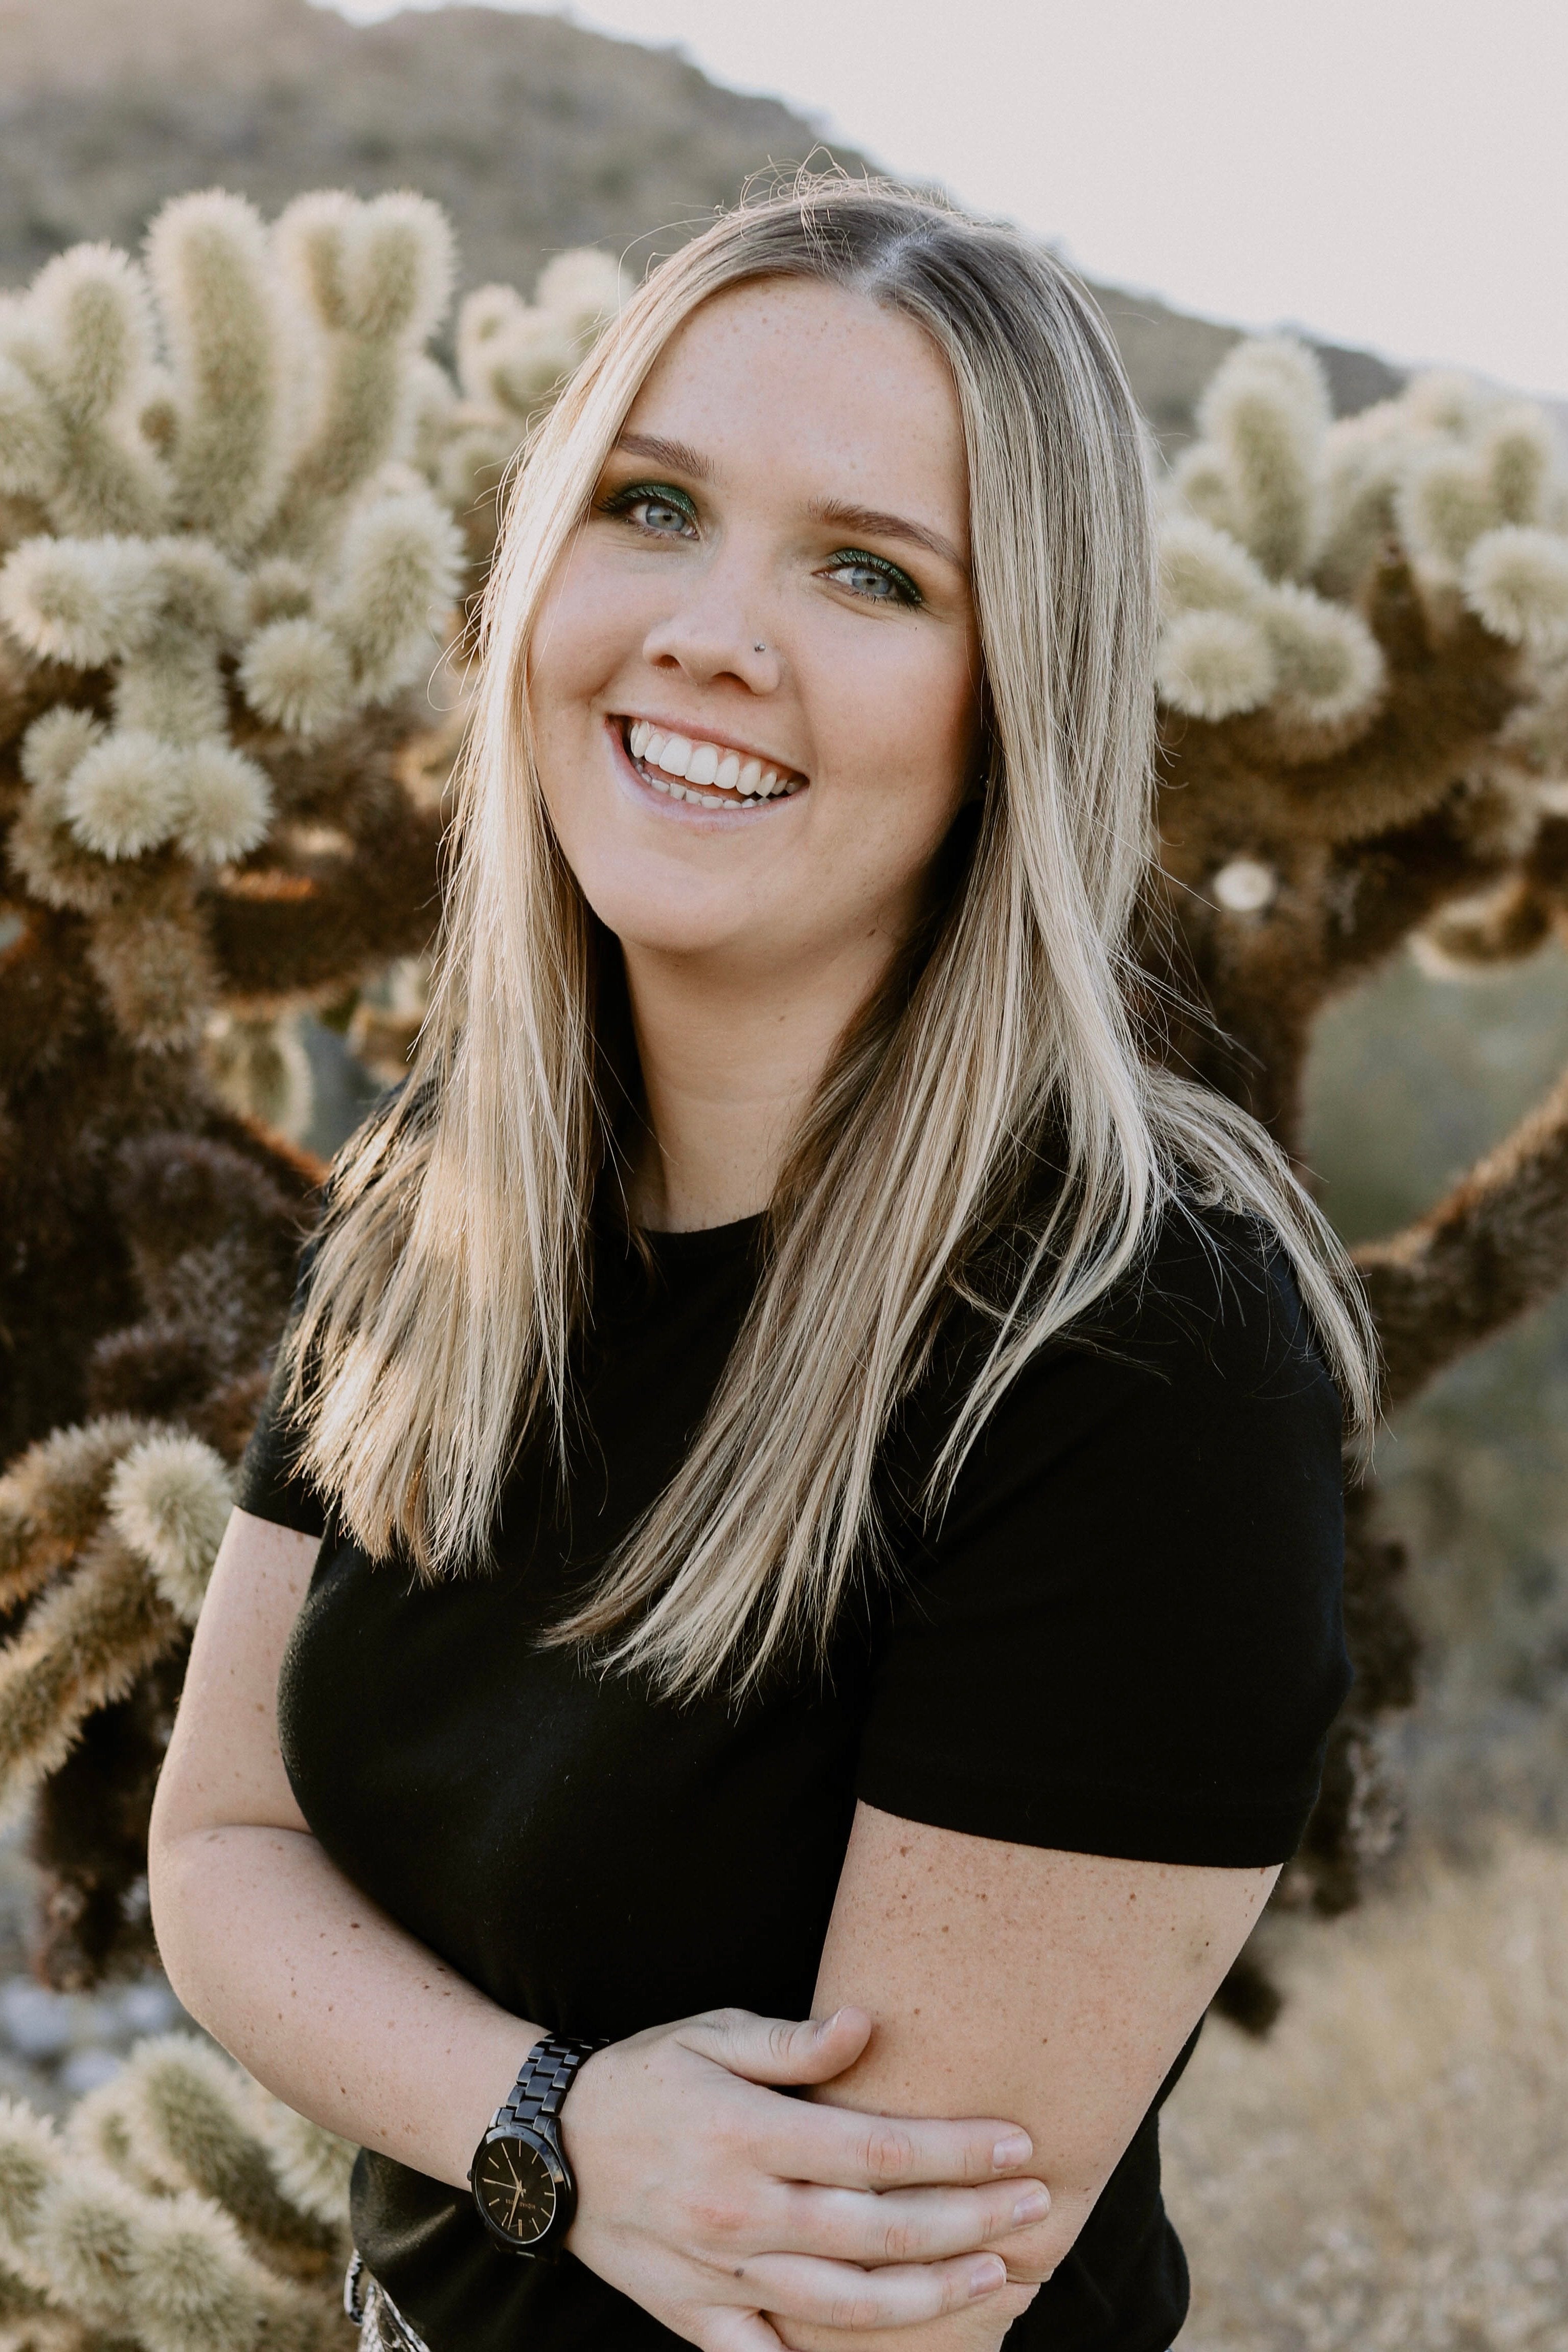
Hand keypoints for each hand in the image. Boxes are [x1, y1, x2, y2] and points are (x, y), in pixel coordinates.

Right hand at [560, 2006, 1048, 2351]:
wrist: (546, 2146)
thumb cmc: (644, 2075)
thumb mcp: (710, 2033)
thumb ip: (792, 2041)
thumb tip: (866, 2025)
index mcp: (749, 2135)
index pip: (875, 2150)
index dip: (953, 2152)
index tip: (1018, 2145)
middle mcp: (741, 2212)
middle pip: (878, 2230)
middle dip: (969, 2222)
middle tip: (1037, 2208)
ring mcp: (722, 2276)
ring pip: (847, 2304)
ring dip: (932, 2294)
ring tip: (999, 2275)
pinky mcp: (698, 2319)